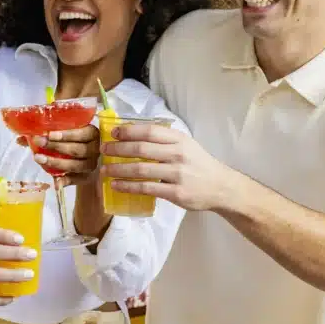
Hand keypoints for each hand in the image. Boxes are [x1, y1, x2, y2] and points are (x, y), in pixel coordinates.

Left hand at [17, 125, 99, 184]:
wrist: (86, 159)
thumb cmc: (74, 141)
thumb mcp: (65, 135)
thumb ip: (47, 134)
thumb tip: (21, 138)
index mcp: (92, 133)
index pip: (82, 133)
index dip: (67, 135)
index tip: (50, 134)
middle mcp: (95, 149)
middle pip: (77, 149)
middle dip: (56, 146)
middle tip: (39, 142)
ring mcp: (92, 164)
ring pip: (76, 165)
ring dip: (56, 163)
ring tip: (39, 158)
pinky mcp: (87, 177)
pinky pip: (76, 180)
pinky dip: (65, 181)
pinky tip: (55, 183)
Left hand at [100, 122, 235, 210]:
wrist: (221, 187)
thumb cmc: (198, 164)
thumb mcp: (186, 145)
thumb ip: (164, 140)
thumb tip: (131, 134)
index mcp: (179, 139)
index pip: (150, 131)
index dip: (128, 131)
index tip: (113, 133)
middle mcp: (178, 154)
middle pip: (141, 148)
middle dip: (118, 149)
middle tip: (103, 150)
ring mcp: (177, 174)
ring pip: (140, 169)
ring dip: (118, 169)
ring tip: (104, 170)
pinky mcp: (175, 192)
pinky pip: (146, 188)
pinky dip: (128, 186)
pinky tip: (116, 185)